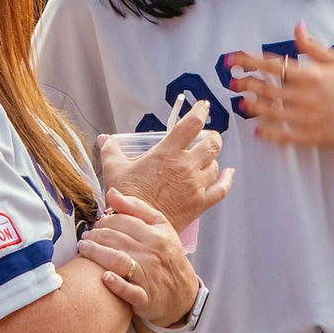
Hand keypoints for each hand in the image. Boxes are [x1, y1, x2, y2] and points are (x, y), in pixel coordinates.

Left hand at [77, 188, 198, 327]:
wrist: (183, 293)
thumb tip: (110, 192)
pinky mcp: (146, 299)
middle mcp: (153, 254)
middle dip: (95, 236)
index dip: (104, 220)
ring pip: (117, 260)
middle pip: (115, 239)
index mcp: (156, 234)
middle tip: (85, 237)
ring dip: (95, 253)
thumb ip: (135, 207)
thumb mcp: (159, 226)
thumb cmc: (166, 254)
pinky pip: (129, 292)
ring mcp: (150, 277)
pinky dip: (116, 284)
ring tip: (83, 249)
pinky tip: (104, 277)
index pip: (122, 221)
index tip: (96, 224)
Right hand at [98, 100, 231, 231]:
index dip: (200, 111)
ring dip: (212, 159)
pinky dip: (227, 179)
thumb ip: (111, 149)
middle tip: (208, 135)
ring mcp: (195, 185)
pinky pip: (221, 189)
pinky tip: (228, 173)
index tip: (203, 106)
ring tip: (205, 158)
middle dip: (212, 136)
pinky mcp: (200, 203)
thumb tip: (105, 139)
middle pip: (211, 144)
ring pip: (215, 164)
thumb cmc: (126, 197)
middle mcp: (186, 166)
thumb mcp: (114, 168)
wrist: (136, 226)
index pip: (191, 124)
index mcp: (167, 152)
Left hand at [231, 21, 333, 148]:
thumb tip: (297, 28)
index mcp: (312, 75)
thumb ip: (314, 47)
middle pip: (268, 89)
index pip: (273, 65)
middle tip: (230, 81)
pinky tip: (259, 131)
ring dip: (254, 107)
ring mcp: (310, 119)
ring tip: (240, 102)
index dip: (249, 61)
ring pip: (274, 112)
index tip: (232, 59)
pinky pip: (288, 136)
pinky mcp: (316, 137)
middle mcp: (307, 97)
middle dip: (246, 84)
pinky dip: (271, 134)